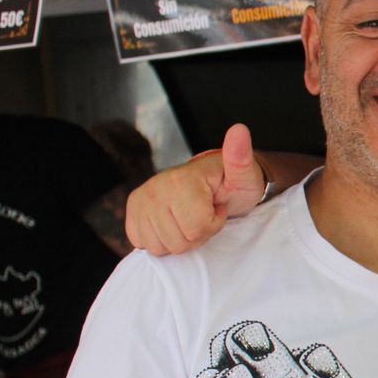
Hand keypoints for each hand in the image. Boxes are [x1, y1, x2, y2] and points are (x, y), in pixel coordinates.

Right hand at [124, 123, 264, 254]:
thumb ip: (241, 158)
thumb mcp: (244, 174)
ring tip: (190, 217)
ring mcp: (140, 199)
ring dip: (180, 239)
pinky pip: (143, 244)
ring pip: (160, 248)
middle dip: (197, 235)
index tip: (217, 206)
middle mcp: (154, 187)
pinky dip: (162, 240)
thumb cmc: (233, 183)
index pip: (196, 229)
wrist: (214, 183)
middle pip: (178, 242)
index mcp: (181, 180)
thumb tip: (239, 130)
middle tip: (204, 213)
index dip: (213, 224)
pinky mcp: (132, 211)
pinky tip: (173, 223)